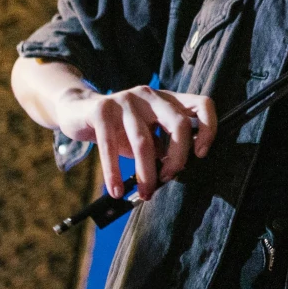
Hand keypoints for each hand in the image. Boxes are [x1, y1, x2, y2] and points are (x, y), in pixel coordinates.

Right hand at [52, 85, 217, 203]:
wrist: (78, 111)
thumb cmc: (119, 129)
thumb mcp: (146, 136)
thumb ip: (163, 148)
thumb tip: (175, 173)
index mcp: (168, 100)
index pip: (202, 104)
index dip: (209, 128)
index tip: (200, 154)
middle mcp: (151, 95)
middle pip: (179, 123)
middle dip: (178, 157)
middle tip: (168, 179)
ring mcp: (126, 99)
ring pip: (144, 140)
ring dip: (146, 173)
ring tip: (145, 193)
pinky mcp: (102, 109)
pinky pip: (110, 145)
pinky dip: (114, 172)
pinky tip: (116, 189)